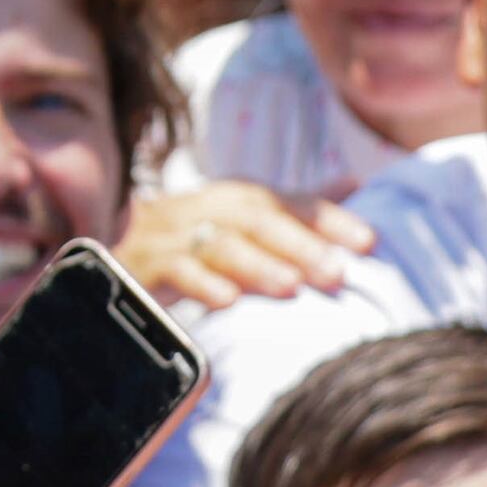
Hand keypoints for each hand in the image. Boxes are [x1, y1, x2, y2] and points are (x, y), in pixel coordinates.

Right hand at [118, 179, 379, 312]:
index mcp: (242, 198)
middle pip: (260, 220)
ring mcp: (179, 234)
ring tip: (292, 289)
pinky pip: (177, 270)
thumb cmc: (196, 232)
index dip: (330, 220)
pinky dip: (202, 284)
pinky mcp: (148, 263)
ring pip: (221, 245)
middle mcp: (213, 208)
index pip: (292, 203)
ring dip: (258, 265)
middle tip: (337, 273)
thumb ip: (298, 206)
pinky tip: (228, 302)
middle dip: (300, 245)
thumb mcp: (246, 214)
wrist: (116, 240)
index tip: (370, 243)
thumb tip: (355, 184)